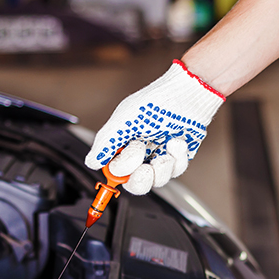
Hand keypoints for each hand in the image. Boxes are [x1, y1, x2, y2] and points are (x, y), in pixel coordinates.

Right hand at [85, 60, 224, 194]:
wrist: (186, 95)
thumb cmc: (155, 101)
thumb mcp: (122, 121)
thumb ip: (105, 144)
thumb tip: (91, 162)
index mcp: (124, 145)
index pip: (116, 172)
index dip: (120, 171)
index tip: (125, 162)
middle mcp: (141, 154)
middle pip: (137, 184)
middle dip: (141, 179)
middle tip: (145, 167)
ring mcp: (159, 156)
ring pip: (158, 181)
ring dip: (161, 166)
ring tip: (164, 147)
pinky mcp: (177, 158)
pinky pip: (176, 170)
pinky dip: (177, 156)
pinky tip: (176, 141)